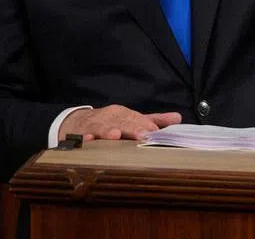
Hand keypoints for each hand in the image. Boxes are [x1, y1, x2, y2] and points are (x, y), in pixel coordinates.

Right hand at [58, 105, 181, 141]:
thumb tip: (178, 118)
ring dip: (108, 131)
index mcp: (122, 114)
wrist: (76, 122)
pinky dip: (84, 137)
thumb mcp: (130, 119)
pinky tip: (87, 140)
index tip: (154, 130)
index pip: (136, 117)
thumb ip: (153, 120)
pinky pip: (81, 136)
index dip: (145, 123)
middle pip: (121, 122)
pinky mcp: (79, 134)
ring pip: (102, 127)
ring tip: (115, 136)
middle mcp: (109, 117)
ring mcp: (94, 125)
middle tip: (143, 135)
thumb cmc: (109, 123)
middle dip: (131, 128)